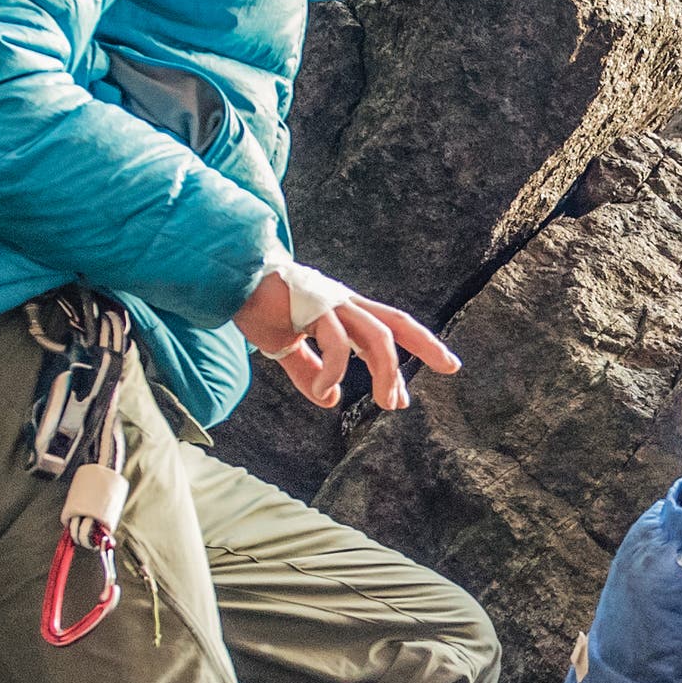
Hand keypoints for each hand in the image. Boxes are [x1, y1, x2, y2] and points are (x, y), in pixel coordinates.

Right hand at [236, 259, 458, 410]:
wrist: (230, 280)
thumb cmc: (258, 307)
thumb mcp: (287, 348)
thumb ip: (309, 372)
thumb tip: (330, 401)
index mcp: (344, 309)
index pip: (389, 326)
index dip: (413, 348)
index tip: (420, 385)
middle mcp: (344, 303)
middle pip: (395, 323)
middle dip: (426, 344)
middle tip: (451, 367)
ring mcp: (330, 303)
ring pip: (375, 336)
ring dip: (387, 370)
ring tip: (386, 403)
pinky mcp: (312, 308)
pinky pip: (336, 342)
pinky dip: (335, 370)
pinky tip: (324, 390)